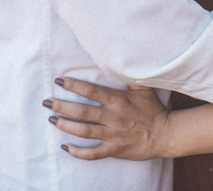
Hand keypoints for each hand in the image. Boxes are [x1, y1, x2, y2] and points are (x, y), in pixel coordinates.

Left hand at [46, 77, 170, 160]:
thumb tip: (121, 60)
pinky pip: (93, 153)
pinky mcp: (114, 150)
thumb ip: (131, 76)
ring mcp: (112, 135)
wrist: (165, 135)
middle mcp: (113, 118)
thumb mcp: (144, 90)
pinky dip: (78, 152)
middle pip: (82, 112)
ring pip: (84, 132)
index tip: (59, 81)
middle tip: (46, 102)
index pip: (91, 91)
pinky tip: (65, 148)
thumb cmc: (153, 110)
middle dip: (62, 106)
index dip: (74, 85)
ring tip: (52, 120)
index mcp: (118, 101)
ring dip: (66, 126)